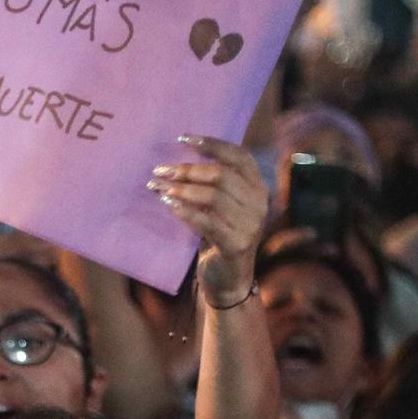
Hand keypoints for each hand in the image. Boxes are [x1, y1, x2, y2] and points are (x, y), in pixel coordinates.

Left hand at [150, 135, 267, 304]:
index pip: (238, 155)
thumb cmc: (219, 235)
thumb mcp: (222, 205)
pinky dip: (185, 211)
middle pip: (221, 175)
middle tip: (160, 171)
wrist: (228, 279)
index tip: (182, 139)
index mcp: (258, 187)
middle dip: (187, 170)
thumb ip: (214, 182)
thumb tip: (179, 155)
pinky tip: (168, 205)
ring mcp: (251, 225)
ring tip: (158, 187)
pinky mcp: (236, 245)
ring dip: (181, 189)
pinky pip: (207, 222)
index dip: (211, 144)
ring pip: (212, 197)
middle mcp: (259, 203)